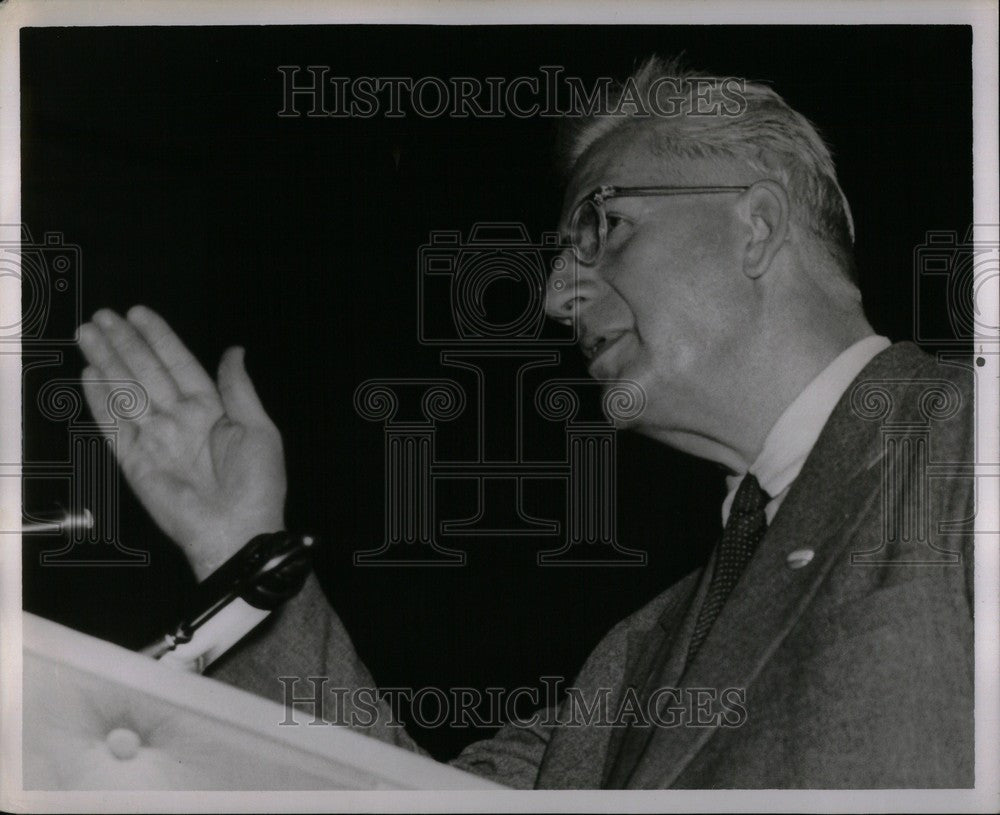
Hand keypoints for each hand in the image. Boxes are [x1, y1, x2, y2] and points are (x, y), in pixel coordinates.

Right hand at [78, 306, 285, 579]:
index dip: (160, 339)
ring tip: (89, 333)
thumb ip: (238, 388)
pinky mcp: (135, 462)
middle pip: (147, 373)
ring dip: (108, 362)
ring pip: (127, 392)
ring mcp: (155, 440)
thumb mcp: (258, 428)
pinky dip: (101, 400)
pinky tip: (90, 374)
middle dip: (125, 343)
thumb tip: (234, 350)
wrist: (238, 532)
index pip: (179, 365)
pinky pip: (115, 426)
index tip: (139, 314)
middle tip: (103, 316)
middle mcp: (179, 420)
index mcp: (211, 410)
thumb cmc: (257, 483)